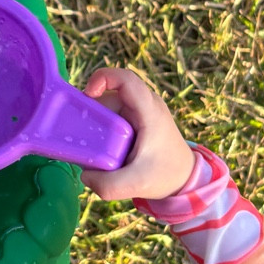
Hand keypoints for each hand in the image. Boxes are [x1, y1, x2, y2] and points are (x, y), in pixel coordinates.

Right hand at [79, 68, 196, 200]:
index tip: (87, 95)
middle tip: (80, 134)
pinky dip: (101, 128)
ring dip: (95, 123)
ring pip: (108, 106)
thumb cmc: (165, 175)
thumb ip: (108, 185)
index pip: (126, 80)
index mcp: (149, 111)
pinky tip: (98, 147)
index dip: (103, 78)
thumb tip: (85, 174)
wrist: (183, 177)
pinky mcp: (134, 119)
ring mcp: (139, 111)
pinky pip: (111, 115)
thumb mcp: (136, 185)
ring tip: (90, 146)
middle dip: (91, 112)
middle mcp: (144, 105)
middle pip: (110, 95)